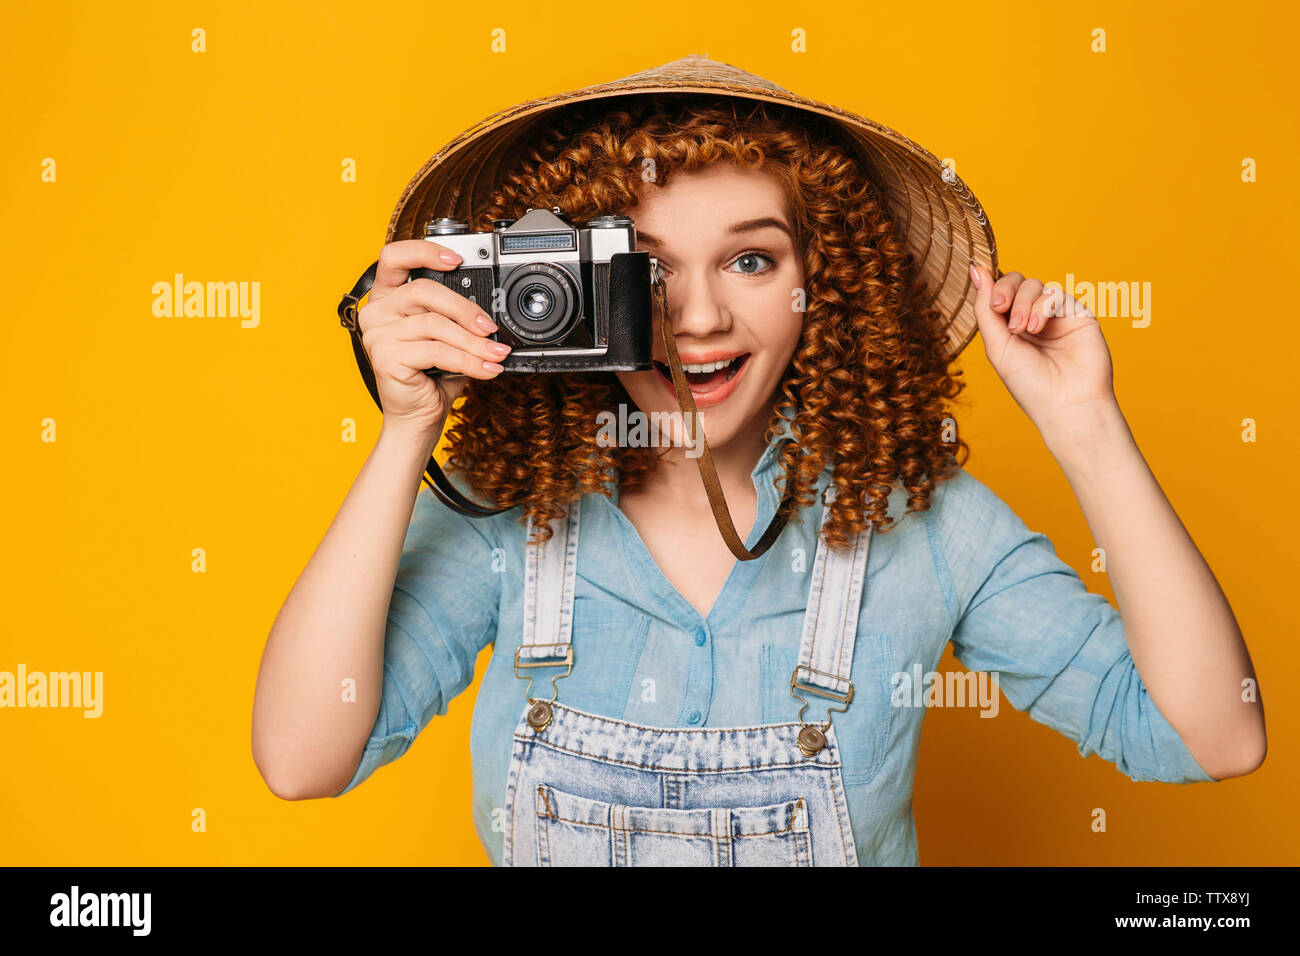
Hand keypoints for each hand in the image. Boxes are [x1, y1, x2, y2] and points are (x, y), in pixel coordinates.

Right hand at [358, 239, 512, 439]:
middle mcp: (376, 311)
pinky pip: (436, 351)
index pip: (394, 257)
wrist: (417, 417)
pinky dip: (468, 360)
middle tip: (490, 327)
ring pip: (434, 325)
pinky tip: (486, 368)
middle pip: (423, 291)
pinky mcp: (385, 357)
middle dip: (465, 309)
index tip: (457, 259)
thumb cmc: (432, 375)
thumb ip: (455, 315)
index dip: (424, 251)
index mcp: (387, 297)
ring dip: (472, 341)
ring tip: (495, 353)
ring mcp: (377, 334)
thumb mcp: (445, 336)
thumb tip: (490, 311)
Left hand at [969, 264, 1117, 435]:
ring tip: (1022, 330)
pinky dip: (1042, 306)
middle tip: (1000, 309)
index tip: (990, 302)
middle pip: (1015, 281)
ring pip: (1034, 285)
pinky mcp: (1077, 314)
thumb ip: (985, 308)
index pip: (998, 292)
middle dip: (1005, 290)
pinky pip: (1055, 293)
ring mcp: (1055, 315)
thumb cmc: (1029, 384)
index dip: (992, 288)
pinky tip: (1038, 327)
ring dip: (1023, 303)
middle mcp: (1032, 318)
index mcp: (1009, 327)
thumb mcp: (997, 346)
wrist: (1066, 403)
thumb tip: (975, 269)